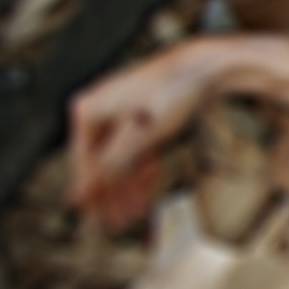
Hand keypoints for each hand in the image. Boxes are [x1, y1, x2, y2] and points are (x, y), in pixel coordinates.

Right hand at [68, 41, 220, 231]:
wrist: (205, 65)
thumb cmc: (171, 93)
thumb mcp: (140, 136)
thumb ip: (112, 164)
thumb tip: (84, 190)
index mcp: (87, 109)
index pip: (82, 161)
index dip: (90, 193)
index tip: (94, 218)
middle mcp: (99, 108)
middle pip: (100, 161)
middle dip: (111, 194)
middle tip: (116, 222)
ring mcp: (120, 110)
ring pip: (119, 157)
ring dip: (126, 186)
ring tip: (134, 211)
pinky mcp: (142, 113)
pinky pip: (135, 147)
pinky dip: (141, 167)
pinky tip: (147, 187)